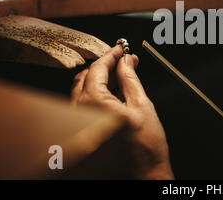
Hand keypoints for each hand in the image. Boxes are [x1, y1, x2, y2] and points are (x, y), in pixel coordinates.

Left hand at [71, 45, 173, 179]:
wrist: (143, 173)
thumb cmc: (144, 147)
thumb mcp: (141, 105)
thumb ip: (130, 79)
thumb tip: (126, 61)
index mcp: (93, 104)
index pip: (98, 69)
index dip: (112, 55)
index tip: (121, 49)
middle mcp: (79, 113)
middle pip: (87, 76)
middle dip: (106, 65)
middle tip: (124, 60)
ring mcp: (78, 123)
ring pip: (83, 89)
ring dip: (100, 78)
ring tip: (121, 74)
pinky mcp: (81, 131)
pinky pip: (83, 104)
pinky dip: (96, 93)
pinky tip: (113, 92)